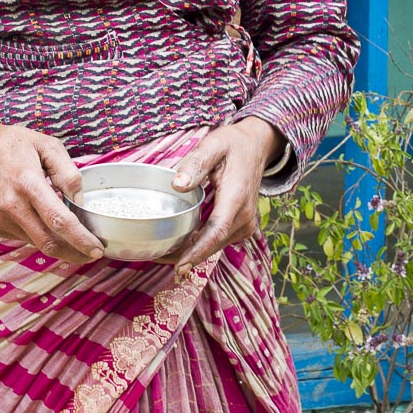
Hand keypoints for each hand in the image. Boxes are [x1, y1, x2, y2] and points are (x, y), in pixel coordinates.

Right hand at [0, 120, 103, 264]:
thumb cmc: (15, 144)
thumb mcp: (48, 145)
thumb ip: (68, 173)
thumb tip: (79, 202)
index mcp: (28, 182)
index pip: (59, 221)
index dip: (80, 239)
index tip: (97, 248)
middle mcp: (10, 205)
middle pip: (48, 242)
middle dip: (74, 253)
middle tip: (91, 252)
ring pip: (36, 242)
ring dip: (57, 242)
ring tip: (68, 230)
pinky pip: (22, 237)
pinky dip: (37, 233)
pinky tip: (39, 217)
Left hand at [168, 117, 284, 275]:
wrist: (256, 146)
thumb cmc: (233, 144)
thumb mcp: (213, 145)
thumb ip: (196, 163)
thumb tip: (177, 184)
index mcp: (236, 198)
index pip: (216, 232)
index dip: (197, 252)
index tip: (180, 268)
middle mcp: (244, 216)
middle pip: (214, 244)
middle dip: (187, 256)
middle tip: (156, 259)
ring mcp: (245, 223)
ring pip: (216, 244)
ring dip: (192, 252)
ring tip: (164, 255)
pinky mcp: (241, 224)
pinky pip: (219, 239)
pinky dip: (201, 245)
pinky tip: (181, 245)